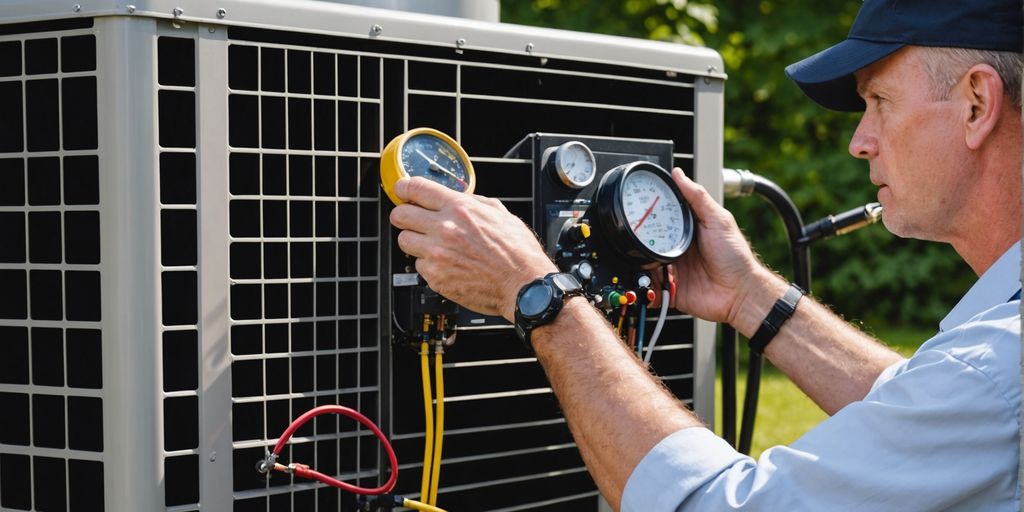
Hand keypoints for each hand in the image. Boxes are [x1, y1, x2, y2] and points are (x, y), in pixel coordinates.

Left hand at [389, 177, 556, 320]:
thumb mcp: (499, 213)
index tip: (402, 189)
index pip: (416, 188)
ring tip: (431, 244)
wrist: (523, 285)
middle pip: (400, 214)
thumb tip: (457, 197)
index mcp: (460, 208)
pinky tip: (446, 264)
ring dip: (414, 240)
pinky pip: (418, 265)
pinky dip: (428, 265)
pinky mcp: (435, 277)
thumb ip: (473, 202)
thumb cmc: (517, 252)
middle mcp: (444, 229)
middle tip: (410, 218)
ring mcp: (436, 254)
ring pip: (403, 240)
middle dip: (403, 214)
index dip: (404, 187)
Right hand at [652, 168, 778, 328]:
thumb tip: (679, 175)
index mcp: (686, 230)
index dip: (649, 213)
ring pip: (645, 264)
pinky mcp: (670, 290)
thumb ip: (698, 197)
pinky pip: (650, 288)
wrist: (740, 293)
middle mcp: (676, 249)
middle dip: (638, 240)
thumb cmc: (735, 257)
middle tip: (633, 237)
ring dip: (639, 263)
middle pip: (649, 241)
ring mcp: (672, 270)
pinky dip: (643, 287)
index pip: (661, 218)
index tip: (637, 208)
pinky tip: (643, 280)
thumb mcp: (718, 220)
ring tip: (637, 259)